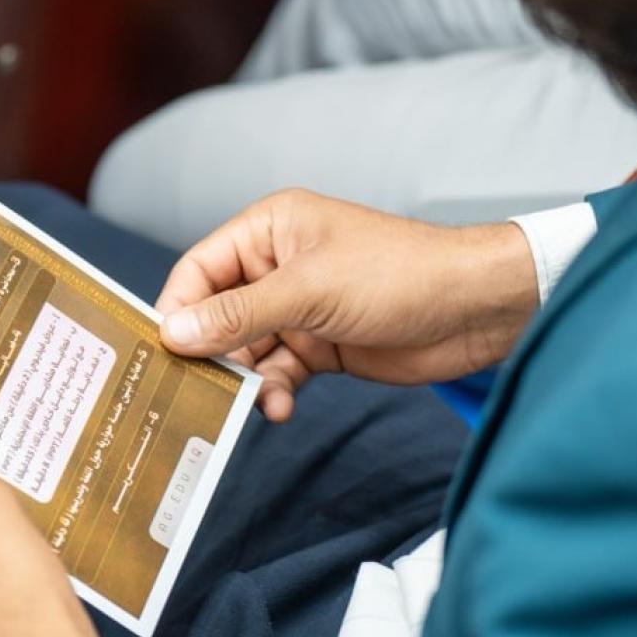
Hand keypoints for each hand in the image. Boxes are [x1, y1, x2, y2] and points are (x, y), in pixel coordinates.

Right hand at [157, 190, 539, 421]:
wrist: (474, 310)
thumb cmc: (399, 274)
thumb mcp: (310, 291)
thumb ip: (239, 314)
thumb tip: (174, 332)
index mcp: (270, 229)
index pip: (200, 269)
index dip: (178, 309)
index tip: (162, 352)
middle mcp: (278, 266)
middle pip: (217, 314)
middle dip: (210, 352)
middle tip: (196, 391)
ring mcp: (301, 308)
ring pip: (246, 349)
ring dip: (245, 379)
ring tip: (251, 402)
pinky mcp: (322, 346)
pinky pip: (278, 371)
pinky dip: (273, 391)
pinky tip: (279, 407)